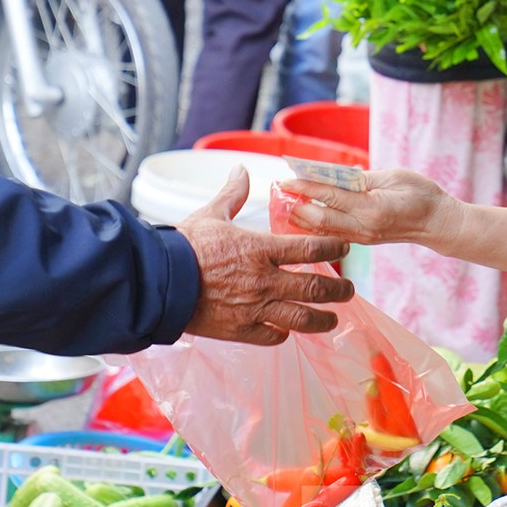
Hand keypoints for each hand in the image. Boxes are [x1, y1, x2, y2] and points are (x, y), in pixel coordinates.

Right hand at [179, 166, 355, 344]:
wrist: (157, 281)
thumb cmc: (183, 245)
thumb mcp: (211, 214)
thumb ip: (233, 195)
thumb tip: (241, 170)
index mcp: (260, 249)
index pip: (310, 248)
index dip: (333, 248)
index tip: (344, 248)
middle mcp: (264, 280)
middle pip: (315, 288)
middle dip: (338, 290)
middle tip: (349, 290)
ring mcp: (254, 308)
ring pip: (301, 318)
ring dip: (322, 319)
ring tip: (333, 319)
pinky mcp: (239, 330)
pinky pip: (272, 336)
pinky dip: (284, 333)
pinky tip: (288, 330)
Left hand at [279, 168, 455, 248]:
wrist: (438, 223)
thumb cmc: (421, 194)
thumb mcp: (392, 177)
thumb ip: (362, 179)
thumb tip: (333, 176)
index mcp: (371, 207)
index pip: (330, 196)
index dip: (306, 186)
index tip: (286, 178)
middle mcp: (363, 226)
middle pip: (319, 218)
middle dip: (297, 204)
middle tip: (279, 190)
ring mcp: (362, 237)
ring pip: (323, 229)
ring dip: (302, 217)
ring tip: (284, 203)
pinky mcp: (362, 240)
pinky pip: (332, 233)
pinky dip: (315, 225)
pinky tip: (303, 217)